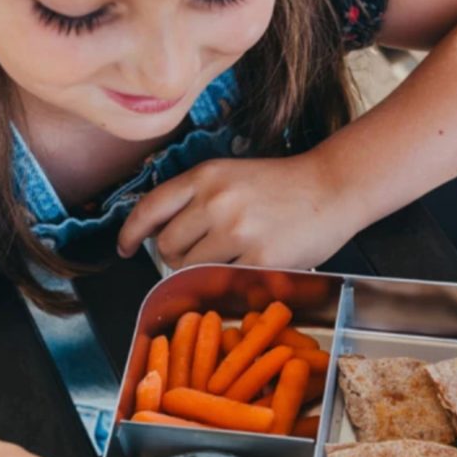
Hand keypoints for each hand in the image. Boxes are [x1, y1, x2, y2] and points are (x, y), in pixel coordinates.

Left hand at [117, 150, 361, 269]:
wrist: (332, 187)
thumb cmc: (281, 185)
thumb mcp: (231, 175)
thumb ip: (196, 197)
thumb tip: (159, 231)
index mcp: (205, 176)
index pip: (150, 208)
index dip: (130, 233)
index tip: (124, 247)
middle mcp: (216, 201)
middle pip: (167, 245)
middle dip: (174, 256)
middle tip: (196, 255)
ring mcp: (237, 231)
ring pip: (189, 267)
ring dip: (198, 271)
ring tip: (222, 260)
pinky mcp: (259, 259)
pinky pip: (222, 281)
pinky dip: (225, 281)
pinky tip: (241, 270)